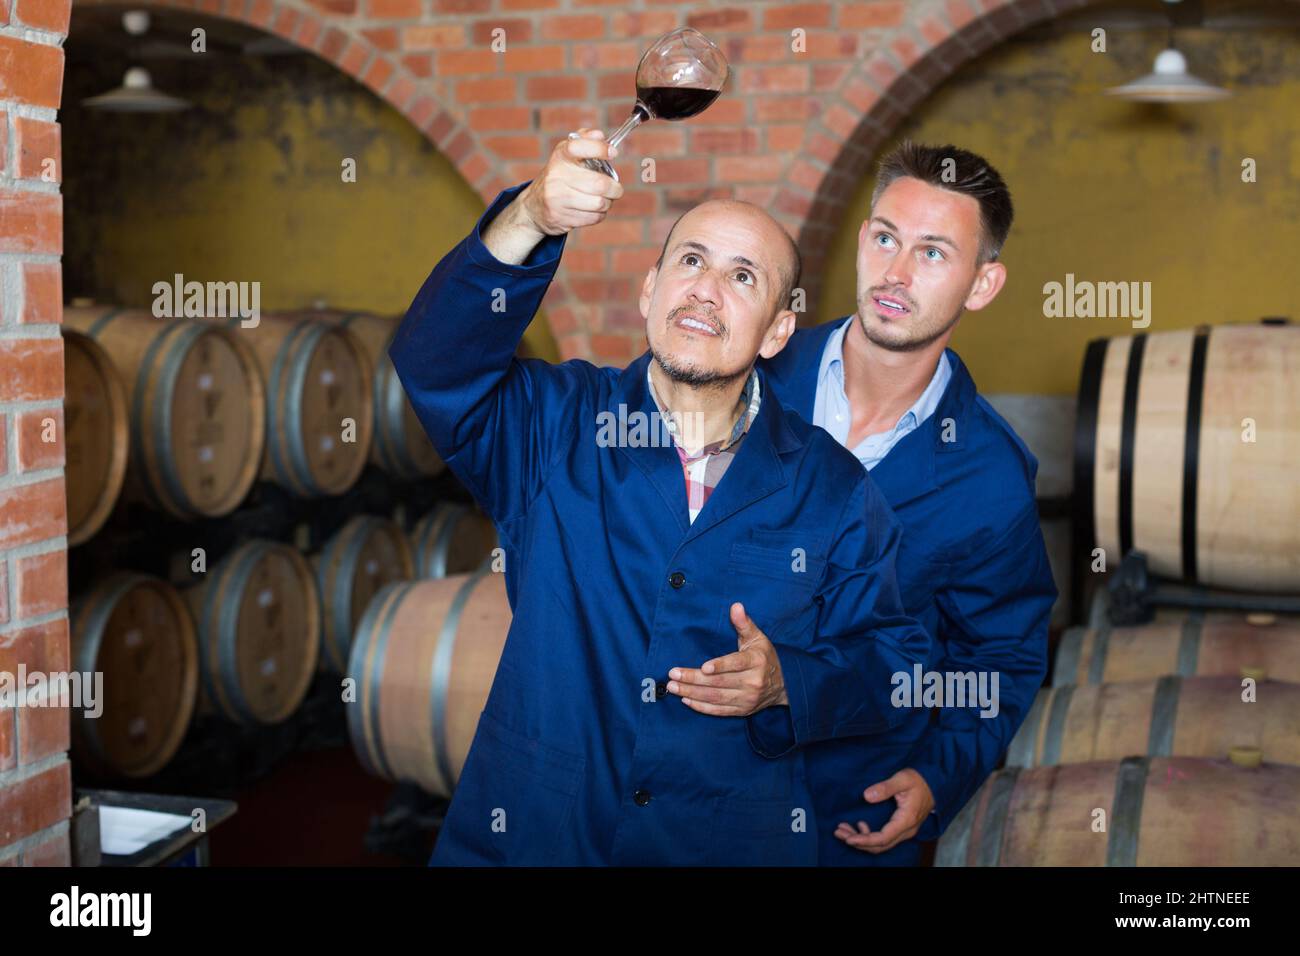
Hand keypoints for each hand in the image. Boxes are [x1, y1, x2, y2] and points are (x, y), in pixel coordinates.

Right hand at [483, 129, 624, 263]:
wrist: (533, 207)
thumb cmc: (558, 177)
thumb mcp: (565, 155)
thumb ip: (584, 141)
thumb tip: (600, 135)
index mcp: (559, 156)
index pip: (579, 146)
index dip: (600, 148)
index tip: (613, 153)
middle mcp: (556, 176)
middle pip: (599, 184)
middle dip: (615, 188)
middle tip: (616, 189)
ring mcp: (557, 198)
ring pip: (599, 203)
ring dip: (608, 203)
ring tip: (604, 200)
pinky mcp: (561, 217)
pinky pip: (593, 217)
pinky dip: (599, 214)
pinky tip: (593, 210)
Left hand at [666, 603, 788, 715]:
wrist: (784, 685)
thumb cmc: (765, 657)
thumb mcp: (758, 638)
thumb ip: (744, 623)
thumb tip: (735, 606)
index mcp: (756, 661)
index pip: (737, 664)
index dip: (720, 666)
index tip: (703, 667)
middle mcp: (752, 682)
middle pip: (720, 682)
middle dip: (693, 679)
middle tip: (673, 674)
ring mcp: (747, 699)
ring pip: (716, 697)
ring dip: (692, 693)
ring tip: (673, 687)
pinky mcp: (742, 710)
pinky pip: (719, 711)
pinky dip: (702, 707)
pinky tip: (686, 700)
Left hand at [834, 768, 934, 853]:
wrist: (934, 783)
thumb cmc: (919, 780)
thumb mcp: (902, 779)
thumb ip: (885, 787)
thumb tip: (867, 796)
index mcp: (906, 820)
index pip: (883, 838)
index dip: (864, 840)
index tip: (848, 838)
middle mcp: (906, 830)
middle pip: (880, 846)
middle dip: (858, 842)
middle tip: (839, 832)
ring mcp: (904, 831)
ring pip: (881, 844)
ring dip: (862, 840)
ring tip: (844, 830)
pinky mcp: (901, 828)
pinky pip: (884, 839)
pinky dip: (869, 837)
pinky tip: (860, 826)